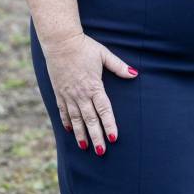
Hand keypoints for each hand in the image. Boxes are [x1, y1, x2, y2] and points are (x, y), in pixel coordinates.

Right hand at [41, 31, 138, 154]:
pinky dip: (67, 122)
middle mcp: (80, 94)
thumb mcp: (104, 54)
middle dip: (96, 136)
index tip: (114, 137)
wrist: (60, 42)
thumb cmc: (85, 47)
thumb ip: (119, 66)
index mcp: (94, 86)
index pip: (104, 109)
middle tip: (101, 151)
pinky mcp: (59, 92)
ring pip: (76, 119)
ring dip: (81, 134)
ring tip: (85, 147)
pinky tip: (70, 131)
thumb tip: (134, 73)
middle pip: (90, 119)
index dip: (109, 124)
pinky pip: (63, 111)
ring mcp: (68, 94)